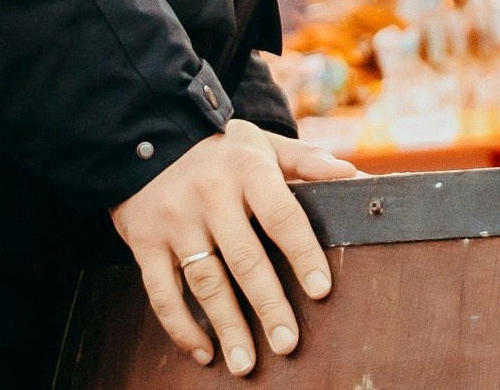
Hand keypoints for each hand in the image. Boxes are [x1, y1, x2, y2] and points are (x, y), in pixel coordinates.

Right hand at [110, 121, 360, 374]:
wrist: (144, 136)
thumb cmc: (219, 147)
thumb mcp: (262, 143)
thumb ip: (307, 162)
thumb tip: (355, 178)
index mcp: (247, 170)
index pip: (281, 215)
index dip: (302, 254)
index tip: (320, 290)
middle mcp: (210, 195)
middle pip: (244, 258)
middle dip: (268, 305)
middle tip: (287, 344)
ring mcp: (174, 220)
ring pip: (204, 281)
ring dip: (226, 326)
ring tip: (246, 363)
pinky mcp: (144, 241)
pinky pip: (162, 292)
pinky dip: (181, 327)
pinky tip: (204, 352)